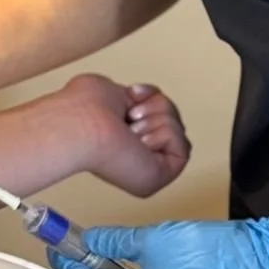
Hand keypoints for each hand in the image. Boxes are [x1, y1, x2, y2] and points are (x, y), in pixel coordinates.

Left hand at [61, 74, 190, 198]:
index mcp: (125, 137)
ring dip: (155, 121)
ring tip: (131, 131)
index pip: (159, 113)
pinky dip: (163, 135)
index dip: (151, 99)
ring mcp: (149, 167)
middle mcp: (137, 154)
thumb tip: (145, 100)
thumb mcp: (116, 93)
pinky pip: (183, 146)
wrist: (85, 123)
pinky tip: (141, 142)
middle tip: (130, 117)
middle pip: (173, 119)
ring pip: (178, 130)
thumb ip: (137, 100)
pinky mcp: (161, 176)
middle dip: (155, 108)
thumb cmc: (86, 109)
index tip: (132, 94)